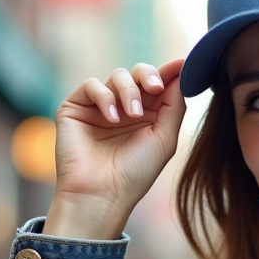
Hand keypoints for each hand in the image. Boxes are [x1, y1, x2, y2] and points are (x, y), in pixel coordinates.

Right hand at [47, 59, 186, 238]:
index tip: (182, 63)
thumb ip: (174, 104)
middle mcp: (124, 108)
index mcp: (147, 115)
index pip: (158, 84)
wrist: (102, 194)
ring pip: (117, 76)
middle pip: (138, 73)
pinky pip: (92, 85)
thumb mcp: (164, 138)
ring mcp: (99, 107)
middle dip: (148, 76)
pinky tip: (112, 119)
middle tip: (155, 88)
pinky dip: (105, 97)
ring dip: (128, 90)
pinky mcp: (76, 107)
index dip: (170, 72)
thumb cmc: (135, 173)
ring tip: (131, 115)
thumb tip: (181, 69)